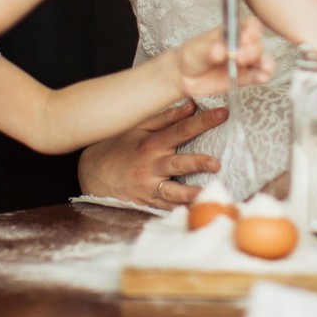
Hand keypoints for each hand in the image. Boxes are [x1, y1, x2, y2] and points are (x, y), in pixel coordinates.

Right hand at [78, 102, 227, 208]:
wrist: (92, 173)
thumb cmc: (118, 146)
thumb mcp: (138, 127)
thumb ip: (166, 117)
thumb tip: (191, 105)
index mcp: (151, 144)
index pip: (181, 130)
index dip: (203, 121)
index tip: (223, 113)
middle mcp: (151, 167)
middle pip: (178, 163)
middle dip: (197, 163)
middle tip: (216, 163)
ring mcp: (149, 187)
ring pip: (173, 192)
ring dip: (191, 194)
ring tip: (208, 194)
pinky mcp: (148, 203)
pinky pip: (167, 207)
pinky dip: (180, 210)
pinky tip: (197, 211)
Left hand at [173, 17, 274, 95]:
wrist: (185, 75)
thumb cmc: (192, 54)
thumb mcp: (198, 49)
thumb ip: (210, 50)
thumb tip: (220, 50)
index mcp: (233, 31)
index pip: (250, 25)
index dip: (252, 29)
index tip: (245, 37)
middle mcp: (243, 44)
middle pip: (257, 43)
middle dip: (252, 50)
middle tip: (239, 57)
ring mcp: (245, 62)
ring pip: (264, 60)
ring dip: (265, 63)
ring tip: (261, 68)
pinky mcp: (245, 77)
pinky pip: (260, 76)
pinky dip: (264, 76)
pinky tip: (262, 77)